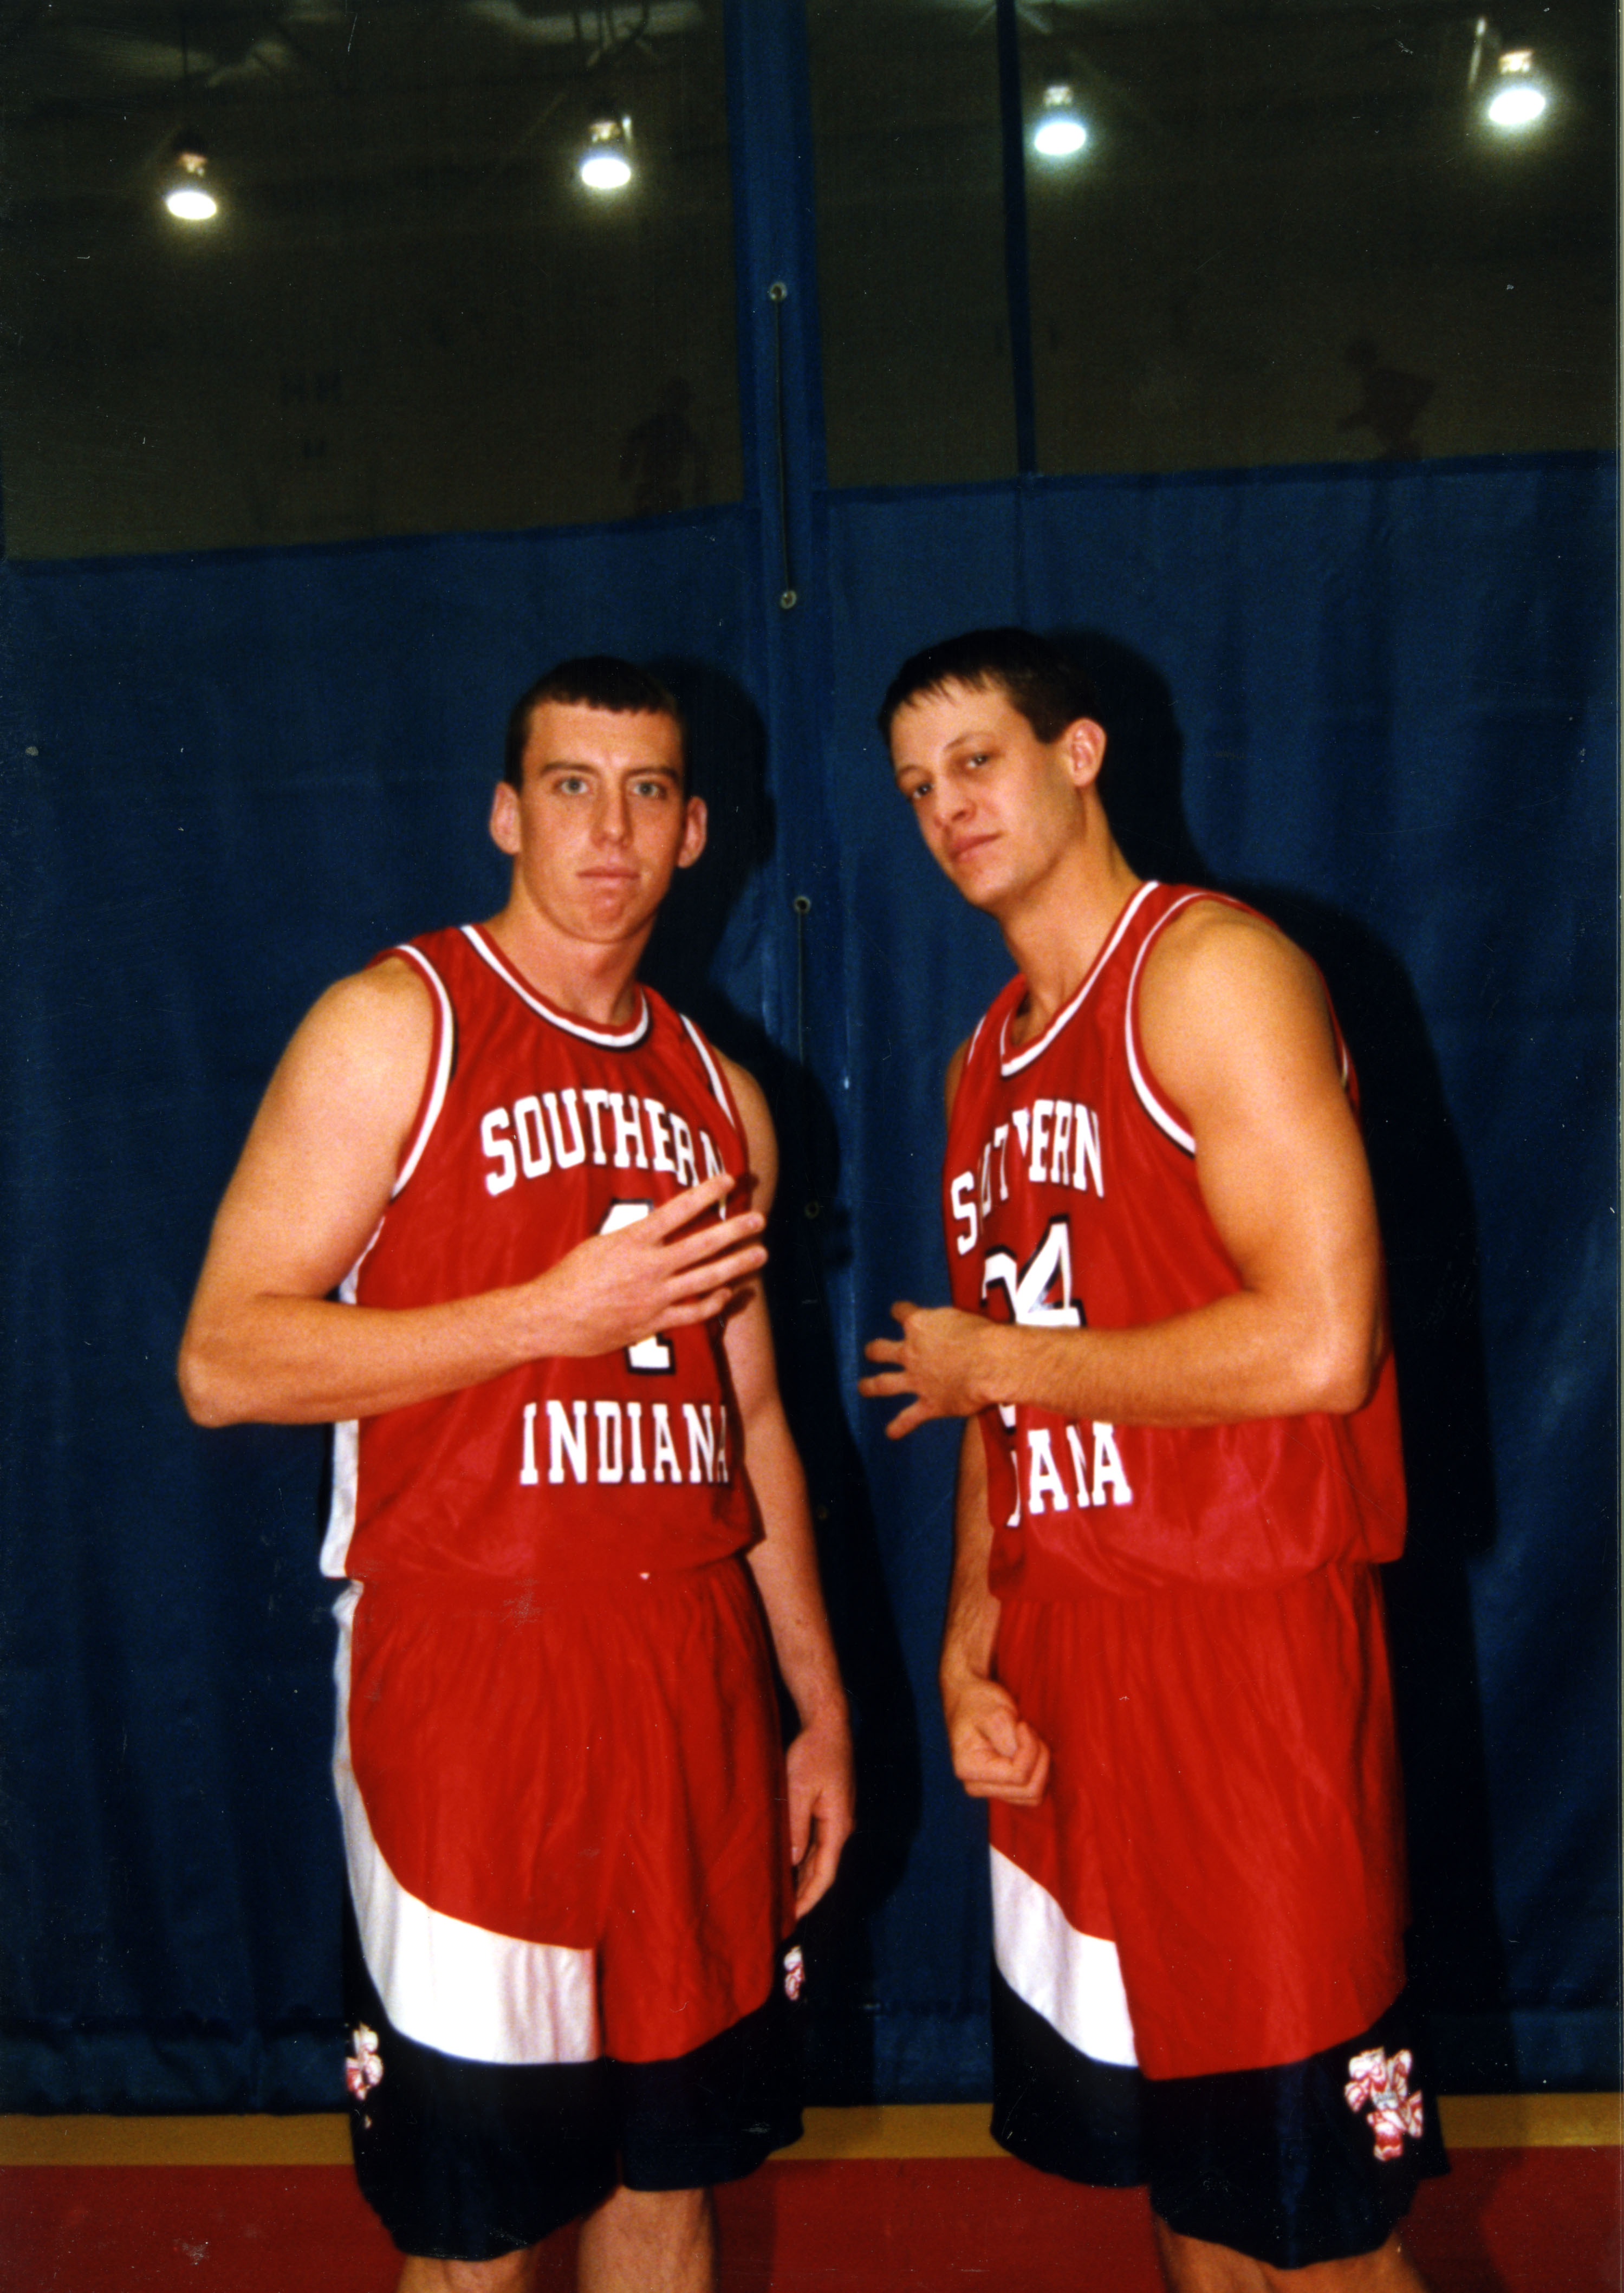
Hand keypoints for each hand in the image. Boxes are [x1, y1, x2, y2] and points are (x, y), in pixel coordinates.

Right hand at [532, 1171, 766, 1357]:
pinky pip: (694, 1313)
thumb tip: (654, 1228)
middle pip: (703, 1244)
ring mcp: (655, 1296)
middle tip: (759, 1219)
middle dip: (735, 1230)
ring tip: (760, 1255)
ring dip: (737, 1265)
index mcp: (633, 1240)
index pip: (678, 1210)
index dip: (706, 1193)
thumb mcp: (599, 1244)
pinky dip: (714, 1303)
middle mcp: (649, 1266)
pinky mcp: (654, 1322)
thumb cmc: (568, 1278)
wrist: (550, 1317)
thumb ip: (632, 1237)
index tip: (728, 1179)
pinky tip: (727, 1293)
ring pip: (707, 1278)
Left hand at [784, 1713, 854, 1915]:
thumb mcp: (798, 1789)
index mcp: (838, 1825)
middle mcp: (841, 1826)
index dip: (808, 1898)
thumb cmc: (813, 1753)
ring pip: (819, 1857)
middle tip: (783, 1916)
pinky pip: (816, 1842)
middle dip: (804, 1894)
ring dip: (802, 1877)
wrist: (827, 1724)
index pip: (824, 1874)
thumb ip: (796, 1827)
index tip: (791, 1918)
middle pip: (823, 1870)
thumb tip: (790, 1863)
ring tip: (783, 1897)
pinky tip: (788, 1865)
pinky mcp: (829, 1808)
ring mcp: (836, 1817)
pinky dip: (803, 1858)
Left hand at [859, 1301, 992, 1436]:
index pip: (902, 1312)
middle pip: (882, 1350)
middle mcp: (912, 1352)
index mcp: (920, 1325)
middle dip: (874, 1351)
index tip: (899, 1311)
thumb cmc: (982, 1335)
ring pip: (885, 1384)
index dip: (900, 1311)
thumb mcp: (962, 1319)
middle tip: (870, 1352)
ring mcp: (917, 1380)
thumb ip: (951, 1327)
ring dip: (871, 1386)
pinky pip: (908, 1418)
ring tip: (863, 1387)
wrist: (989, 1363)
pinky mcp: (929, 1404)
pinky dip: (899, 1427)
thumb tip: (957, 1332)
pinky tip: (891, 1433)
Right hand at [942, 1673, 1049, 1804]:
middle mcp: (977, 1785)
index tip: (1023, 1725)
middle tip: (1028, 1732)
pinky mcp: (1002, 1788)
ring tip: (1027, 1739)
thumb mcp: (993, 1712)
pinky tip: (1028, 1750)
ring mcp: (990, 1790)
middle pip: (1028, 1790)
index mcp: (969, 1768)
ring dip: (1040, 1764)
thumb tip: (1020, 1757)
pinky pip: (1032, 1792)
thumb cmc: (979, 1703)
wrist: (969, 1701)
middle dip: (1038, 1758)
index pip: (1018, 1776)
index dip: (1030, 1750)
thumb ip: (1007, 1737)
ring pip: (1033, 1795)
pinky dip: (1038, 1770)